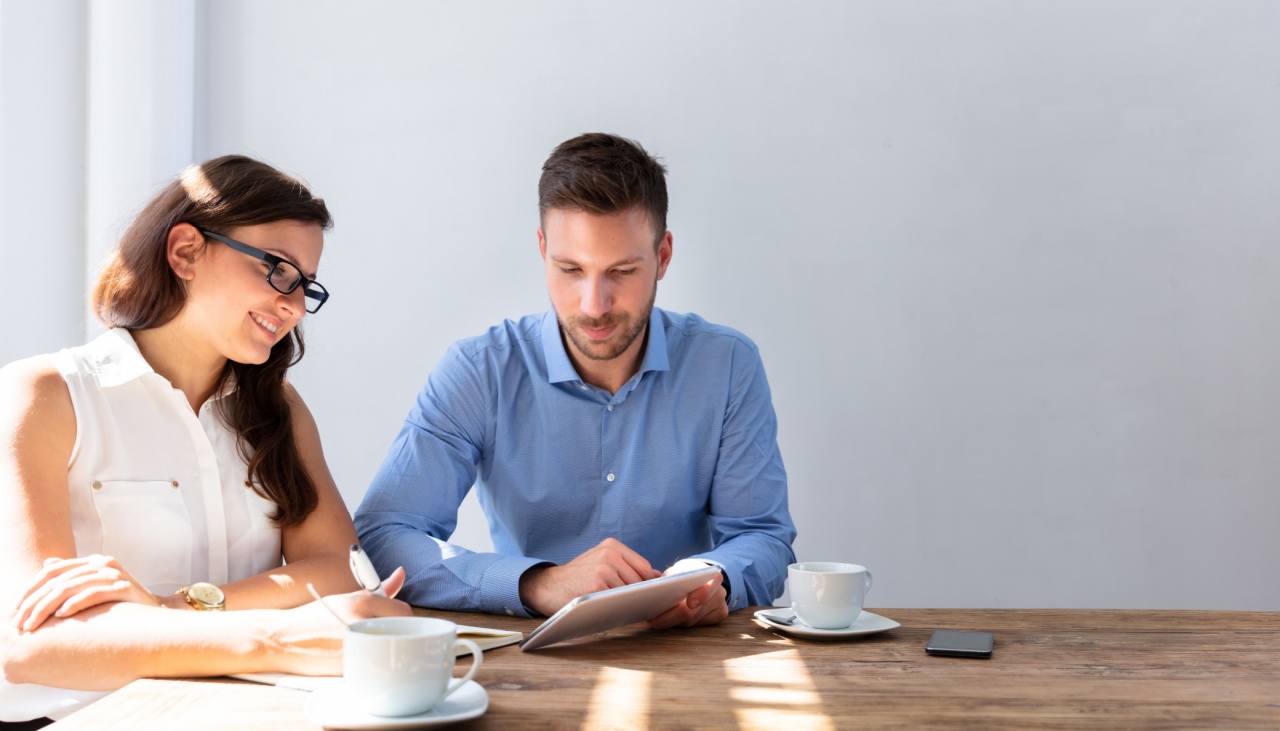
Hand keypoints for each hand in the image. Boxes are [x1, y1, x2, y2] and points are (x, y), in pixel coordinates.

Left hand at [11, 554, 161, 631]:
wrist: (157, 618)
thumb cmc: (122, 607)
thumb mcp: (95, 590)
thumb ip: (73, 577)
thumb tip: (47, 563)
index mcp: (92, 562)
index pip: (51, 571)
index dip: (29, 589)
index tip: (13, 611)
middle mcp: (102, 564)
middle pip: (56, 580)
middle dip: (33, 603)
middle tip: (19, 625)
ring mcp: (114, 574)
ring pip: (69, 587)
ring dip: (45, 608)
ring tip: (32, 626)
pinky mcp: (125, 588)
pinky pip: (93, 593)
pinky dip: (74, 604)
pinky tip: (60, 616)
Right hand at [271, 566, 412, 675]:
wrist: (280, 637)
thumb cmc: (315, 617)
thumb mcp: (346, 597)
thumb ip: (379, 589)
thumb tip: (402, 573)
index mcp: (362, 601)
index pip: (404, 611)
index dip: (404, 620)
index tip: (399, 626)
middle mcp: (360, 619)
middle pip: (401, 630)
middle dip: (399, 635)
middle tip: (389, 640)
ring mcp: (353, 644)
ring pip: (389, 650)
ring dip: (387, 652)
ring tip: (374, 652)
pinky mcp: (345, 666)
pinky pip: (371, 667)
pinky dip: (371, 667)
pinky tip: (361, 664)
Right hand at [519, 538, 661, 616]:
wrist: (547, 587)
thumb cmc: (578, 579)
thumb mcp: (601, 563)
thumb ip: (627, 567)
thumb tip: (659, 577)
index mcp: (611, 546)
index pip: (644, 567)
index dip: (647, 585)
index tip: (647, 596)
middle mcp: (608, 554)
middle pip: (640, 580)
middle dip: (640, 595)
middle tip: (634, 606)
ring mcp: (603, 568)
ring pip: (631, 592)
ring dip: (630, 603)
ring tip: (621, 609)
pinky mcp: (596, 585)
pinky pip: (618, 601)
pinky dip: (619, 608)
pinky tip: (612, 611)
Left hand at [646, 559, 727, 628]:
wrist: (701, 576)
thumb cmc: (686, 573)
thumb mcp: (678, 570)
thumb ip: (671, 579)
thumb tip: (656, 591)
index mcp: (712, 576)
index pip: (708, 586)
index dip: (701, 595)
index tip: (689, 603)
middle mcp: (719, 592)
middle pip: (694, 611)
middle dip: (670, 617)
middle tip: (652, 621)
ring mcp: (720, 605)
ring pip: (692, 621)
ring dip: (672, 622)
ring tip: (655, 621)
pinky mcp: (718, 616)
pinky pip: (696, 625)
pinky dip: (681, 624)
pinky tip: (670, 621)